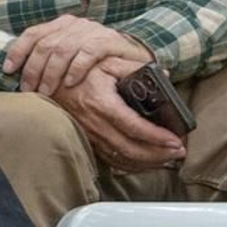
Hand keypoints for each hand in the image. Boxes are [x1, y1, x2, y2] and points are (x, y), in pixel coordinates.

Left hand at [3, 15, 152, 96]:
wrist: (135, 59)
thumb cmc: (96, 64)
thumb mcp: (68, 58)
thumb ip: (47, 59)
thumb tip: (15, 75)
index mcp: (61, 25)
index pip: (32, 33)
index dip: (18, 51)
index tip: (8, 70)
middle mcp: (75, 25)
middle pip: (45, 45)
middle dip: (33, 69)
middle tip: (29, 90)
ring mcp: (92, 31)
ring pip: (63, 50)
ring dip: (51, 73)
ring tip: (46, 91)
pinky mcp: (109, 41)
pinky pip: (87, 53)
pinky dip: (76, 69)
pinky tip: (70, 83)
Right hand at [50, 56, 186, 170]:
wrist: (49, 81)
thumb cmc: (80, 70)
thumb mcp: (108, 62)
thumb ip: (136, 67)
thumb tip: (164, 76)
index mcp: (102, 103)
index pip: (134, 126)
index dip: (156, 136)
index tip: (175, 140)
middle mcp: (94, 122)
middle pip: (129, 148)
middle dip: (157, 154)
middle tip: (178, 152)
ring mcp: (88, 133)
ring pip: (120, 157)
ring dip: (145, 162)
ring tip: (166, 158)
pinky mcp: (86, 138)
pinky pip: (109, 158)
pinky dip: (129, 164)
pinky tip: (144, 161)